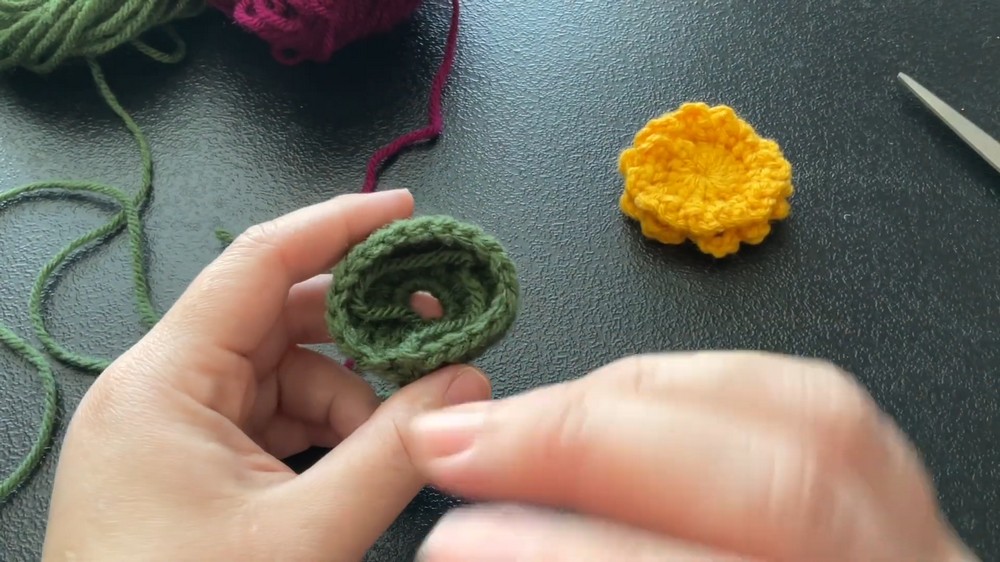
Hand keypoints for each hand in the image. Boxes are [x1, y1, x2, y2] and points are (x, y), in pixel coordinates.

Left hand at [42, 189, 491, 560]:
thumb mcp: (305, 535)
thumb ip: (396, 453)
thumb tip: (466, 386)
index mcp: (162, 384)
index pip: (259, 262)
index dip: (338, 225)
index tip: (403, 214)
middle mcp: (161, 393)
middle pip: (280, 318)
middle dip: (365, 325)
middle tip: (437, 330)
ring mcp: (177, 431)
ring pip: (288, 374)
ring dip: (356, 395)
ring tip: (406, 430)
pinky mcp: (196, 467)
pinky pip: (278, 419)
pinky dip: (330, 431)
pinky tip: (366, 459)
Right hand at [406, 352, 978, 560]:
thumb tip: (478, 550)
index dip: (567, 551)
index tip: (458, 538)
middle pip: (777, 485)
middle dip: (584, 443)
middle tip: (459, 444)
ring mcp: (920, 543)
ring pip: (809, 415)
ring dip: (635, 393)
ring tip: (526, 412)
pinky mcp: (904, 502)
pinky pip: (816, 404)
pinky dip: (701, 382)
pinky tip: (626, 394)